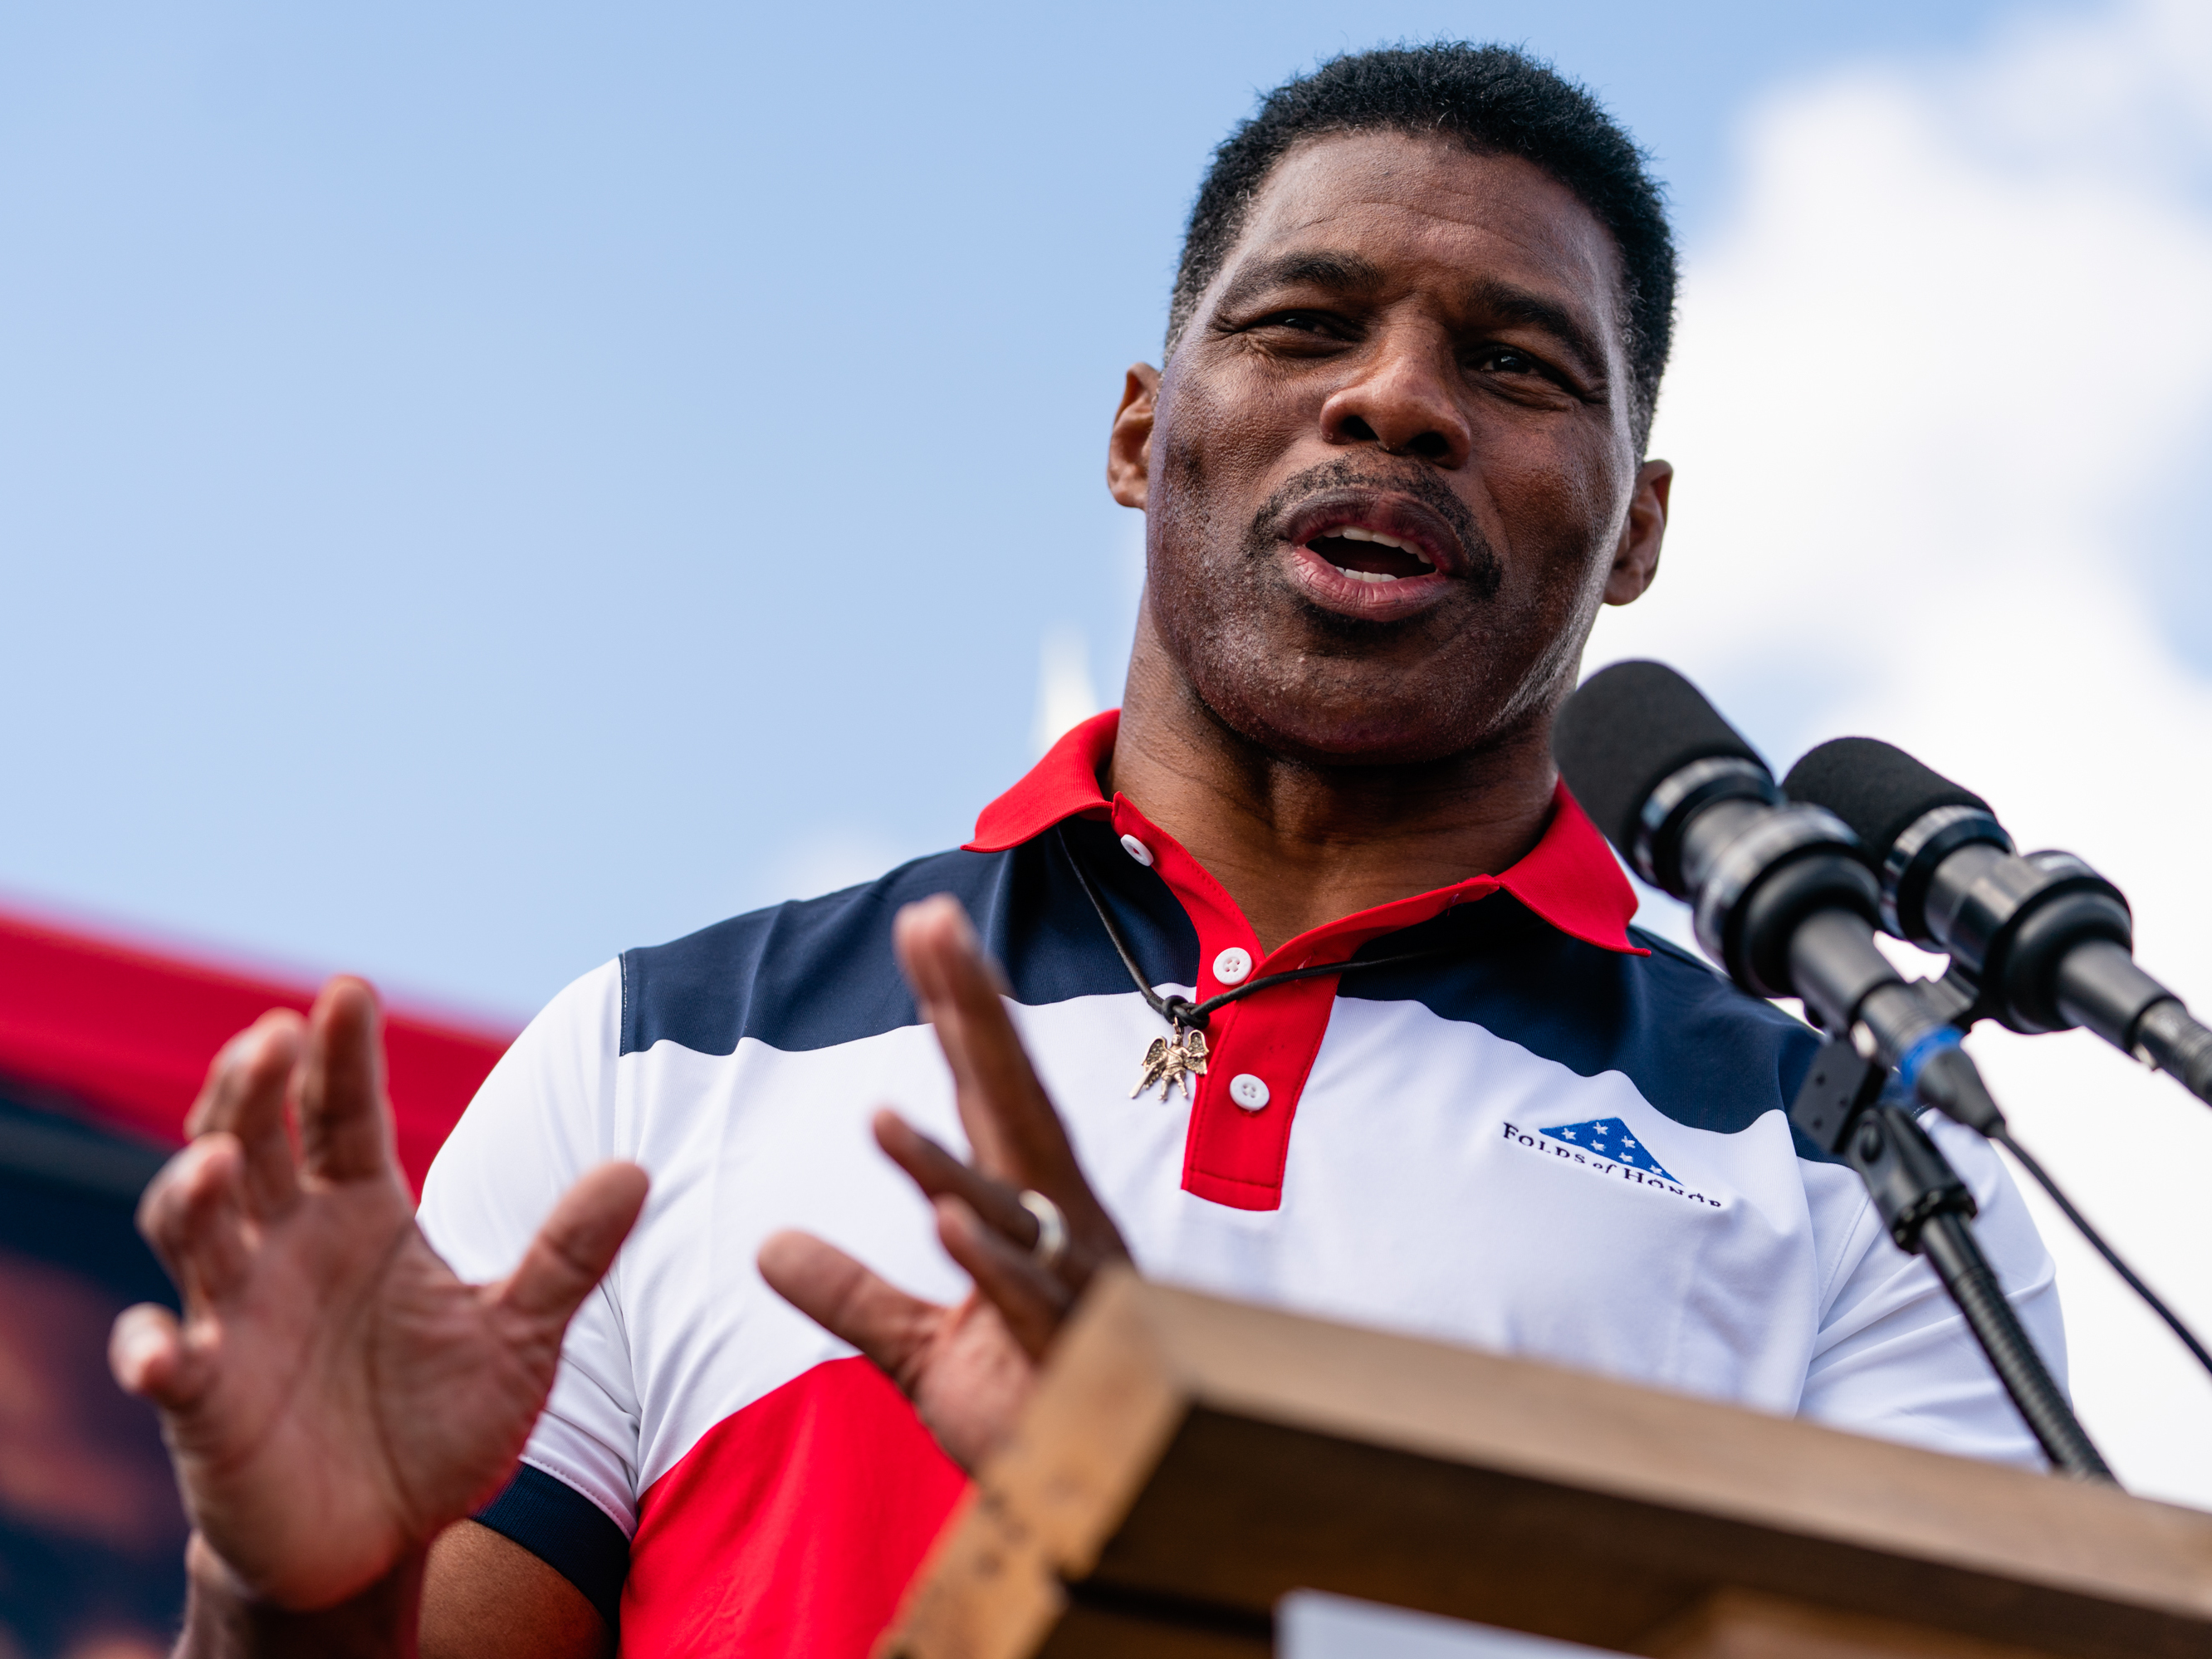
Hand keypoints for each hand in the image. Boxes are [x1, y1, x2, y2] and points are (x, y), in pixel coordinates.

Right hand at [109, 978, 648, 1612]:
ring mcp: (236, 1318)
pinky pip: (166, 1370)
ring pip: (194, 1234)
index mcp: (360, 1213)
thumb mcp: (522, 1335)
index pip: (343, 1113)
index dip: (340, 1054)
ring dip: (193, 1195)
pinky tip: (159, 1350)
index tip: (346, 989)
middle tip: (273, 1036)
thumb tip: (637, 1169)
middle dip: (252, 1091)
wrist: (383, 1534)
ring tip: (216, 1160)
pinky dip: (152, 1354)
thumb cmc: (442, 1420)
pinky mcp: (204, 1404)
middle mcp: (287, 1247)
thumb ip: (569, 1255)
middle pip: (251, 1145)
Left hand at [758, 895, 1129, 1468]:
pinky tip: (944, 1225)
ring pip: (1010, 1208)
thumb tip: (768, 1245)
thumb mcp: (922, 1354)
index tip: (923, 924)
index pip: (982, 1093)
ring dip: (946, 1160)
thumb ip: (853, 1297)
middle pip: (1009, 1105)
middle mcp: (1058, 1229)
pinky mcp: (1074, 1360)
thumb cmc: (1036, 1415)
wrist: (1114, 1510)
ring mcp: (1072, 1289)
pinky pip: (1029, 1304)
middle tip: (932, 922)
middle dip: (971, 1013)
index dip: (955, 1007)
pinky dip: (991, 1264)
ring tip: (879, 1112)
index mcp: (1026, 1213)